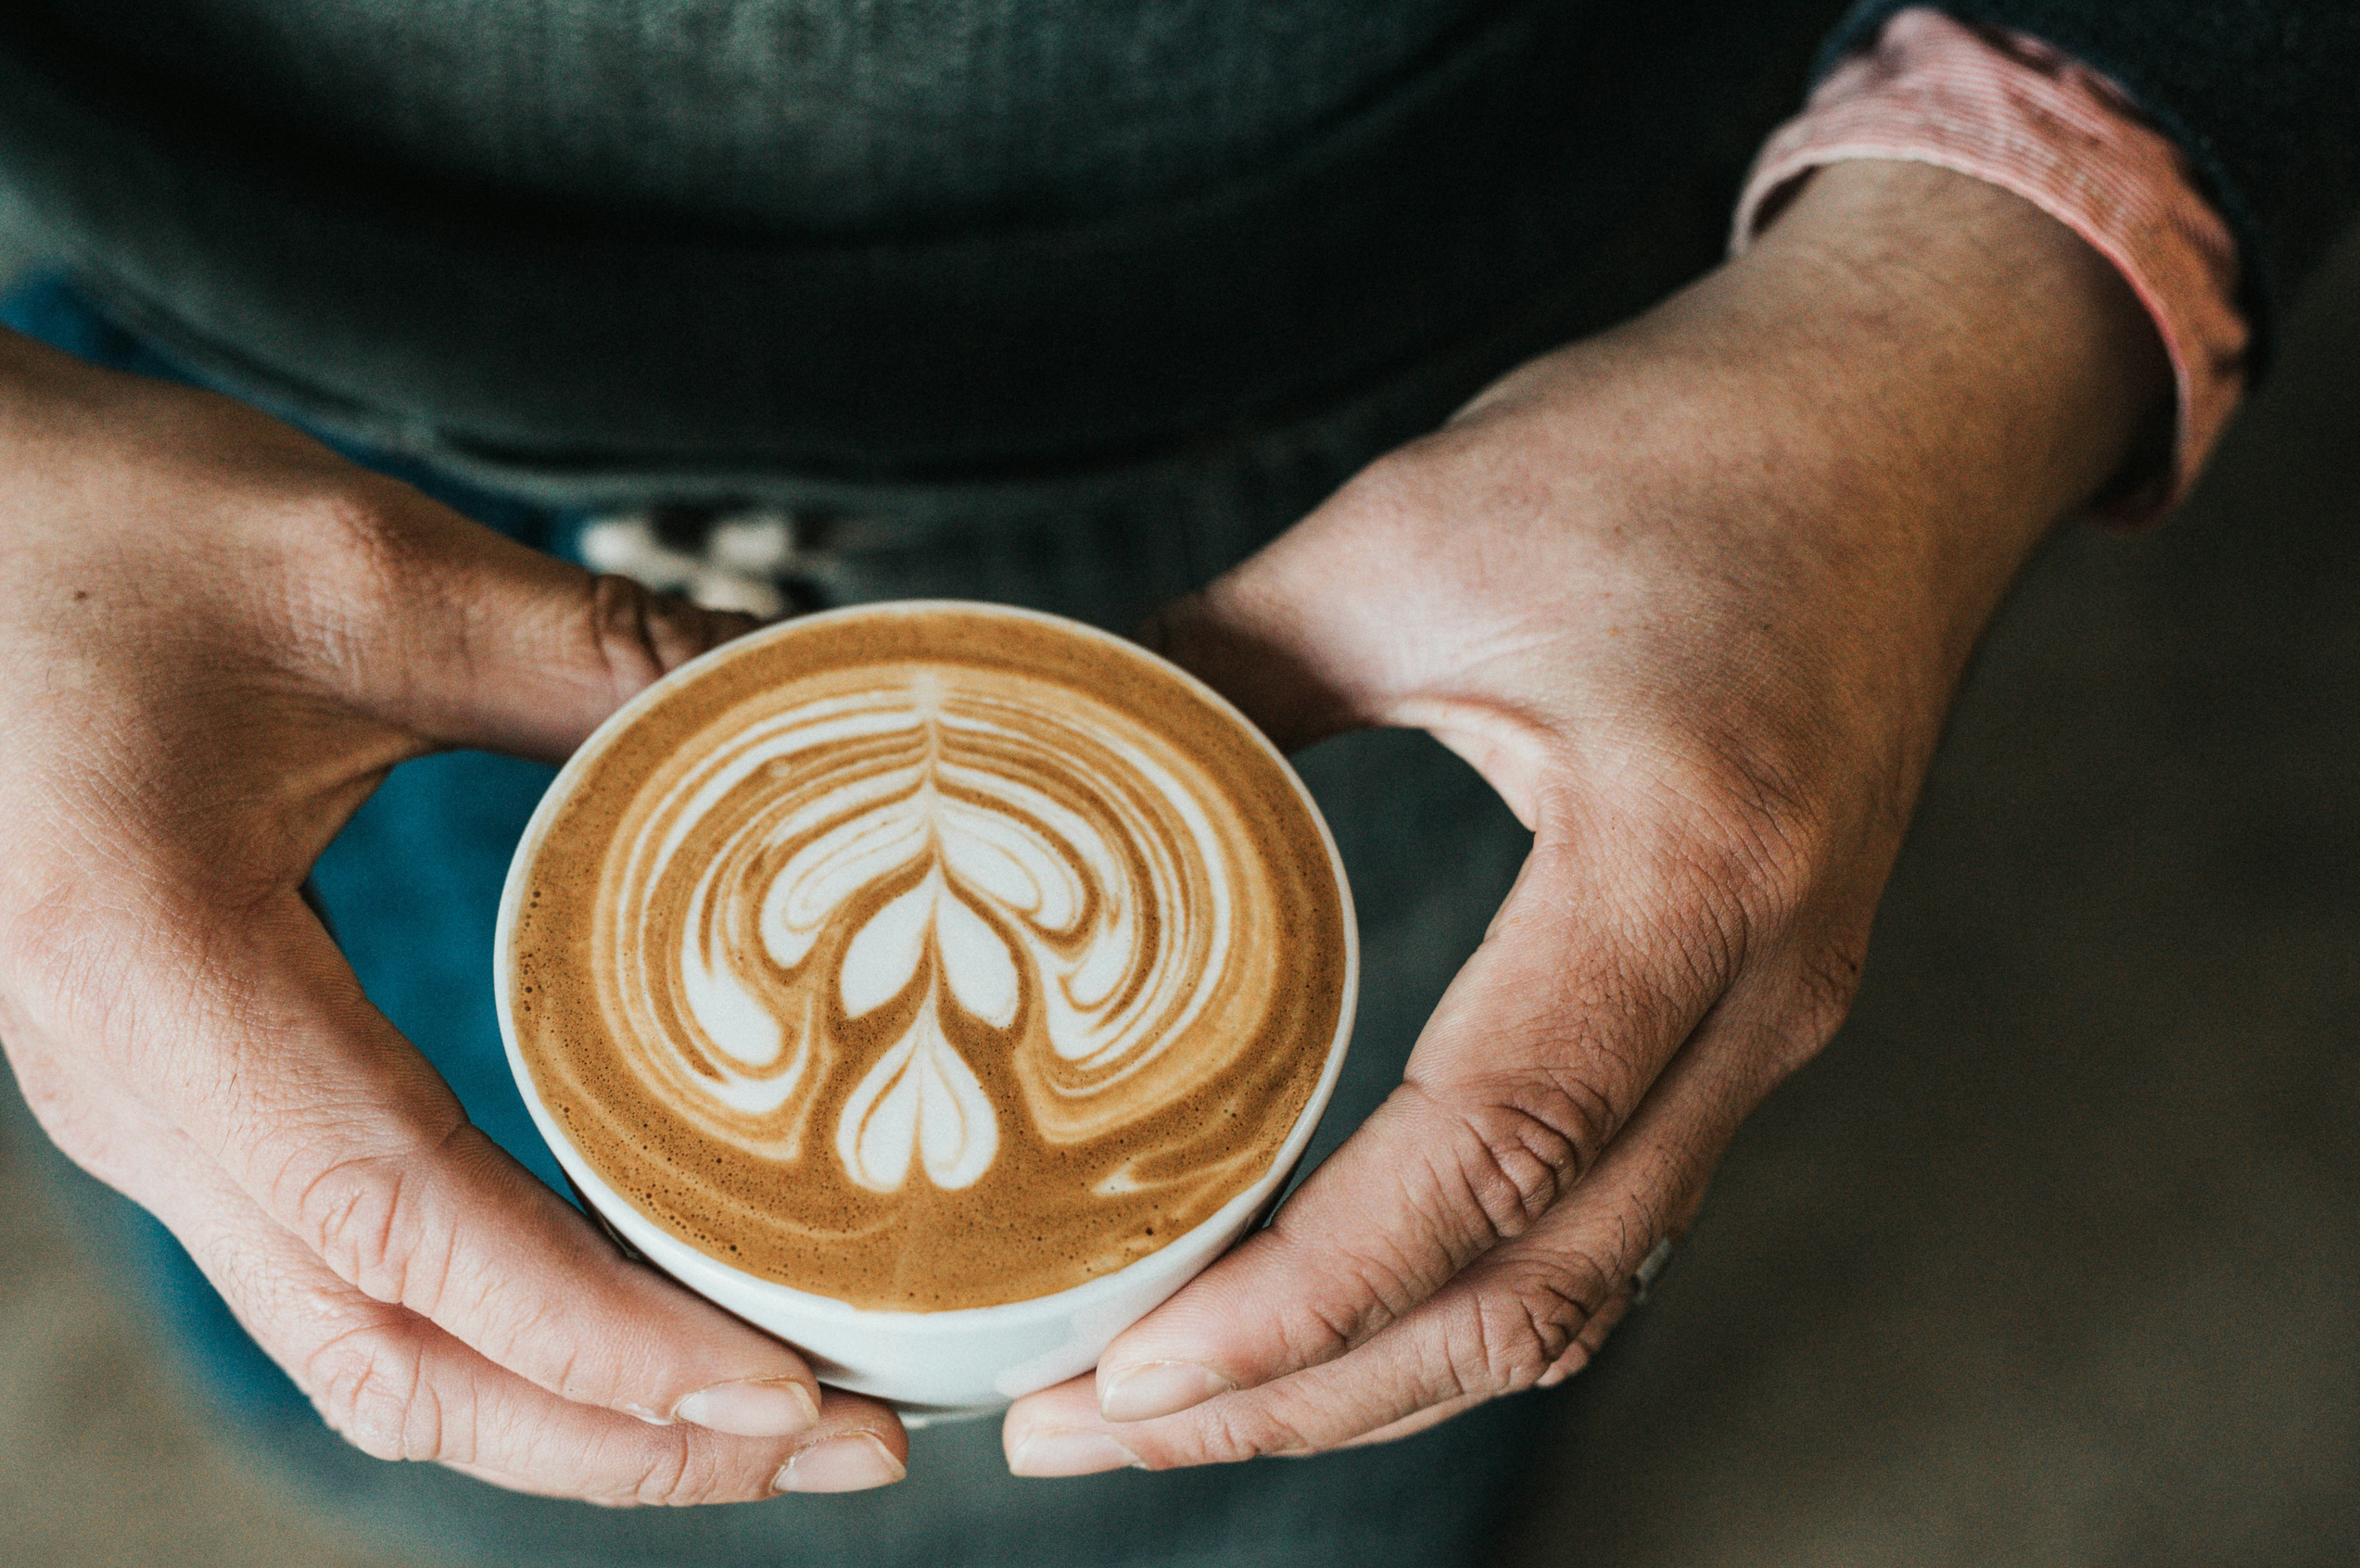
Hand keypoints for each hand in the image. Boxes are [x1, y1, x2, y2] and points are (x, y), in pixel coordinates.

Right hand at [0, 82, 908, 1501]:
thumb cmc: (82, 525)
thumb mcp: (362, 565)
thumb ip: (592, 653)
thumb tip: (808, 697)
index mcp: (157, 983)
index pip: (407, 1230)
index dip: (602, 1337)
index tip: (785, 1387)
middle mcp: (131, 1099)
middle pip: (391, 1362)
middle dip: (623, 1439)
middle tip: (845, 1441)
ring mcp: (141, 1116)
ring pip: (363, 1350)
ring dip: (567, 1412)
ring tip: (765, 1411)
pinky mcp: (172, 1096)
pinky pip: (343, 1276)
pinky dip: (499, 1333)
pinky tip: (630, 1305)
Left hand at [1002, 160, 2171, 1472]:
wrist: (1907, 413)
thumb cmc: (1680, 449)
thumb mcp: (1410, 534)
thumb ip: (1212, 665)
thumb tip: (1026, 755)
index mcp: (1686, 867)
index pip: (1491, 1155)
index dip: (1303, 1295)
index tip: (1128, 1367)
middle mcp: (1759, 991)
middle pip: (1531, 1291)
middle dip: (1296, 1399)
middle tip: (1080, 1428)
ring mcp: (1769, 1024)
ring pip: (1573, 1292)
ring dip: (1366, 1378)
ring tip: (1163, 1406)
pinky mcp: (1743, 1022)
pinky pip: (1601, 1224)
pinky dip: (1448, 1304)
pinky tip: (1313, 1314)